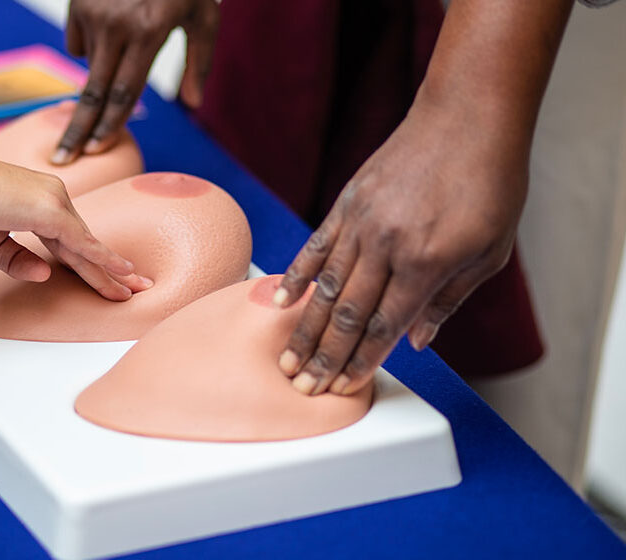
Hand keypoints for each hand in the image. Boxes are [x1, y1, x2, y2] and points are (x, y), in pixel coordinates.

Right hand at [0, 150, 152, 300]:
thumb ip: (18, 261)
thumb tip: (46, 275)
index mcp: (38, 204)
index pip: (69, 240)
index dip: (87, 261)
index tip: (105, 276)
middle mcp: (53, 198)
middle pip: (85, 244)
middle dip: (109, 268)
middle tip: (134, 286)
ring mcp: (56, 202)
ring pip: (88, 247)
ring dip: (111, 271)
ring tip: (134, 290)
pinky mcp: (52, 212)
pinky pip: (84, 243)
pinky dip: (105, 259)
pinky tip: (123, 272)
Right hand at [51, 0, 217, 163]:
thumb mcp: (203, 16)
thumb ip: (200, 62)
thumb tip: (194, 103)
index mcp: (150, 32)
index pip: (125, 92)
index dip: (109, 126)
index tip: (94, 150)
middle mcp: (117, 25)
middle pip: (94, 92)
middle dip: (77, 130)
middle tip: (62, 160)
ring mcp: (93, 12)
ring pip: (88, 64)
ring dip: (101, 72)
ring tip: (127, 42)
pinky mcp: (78, 2)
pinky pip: (79, 41)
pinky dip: (93, 44)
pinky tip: (112, 23)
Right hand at [273, 99, 528, 395]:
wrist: (468, 118)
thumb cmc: (490, 185)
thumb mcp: (490, 252)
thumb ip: (449, 300)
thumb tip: (418, 340)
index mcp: (427, 262)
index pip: (385, 325)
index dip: (363, 361)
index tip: (343, 387)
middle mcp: (387, 246)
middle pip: (347, 314)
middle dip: (325, 357)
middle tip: (304, 387)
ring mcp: (361, 223)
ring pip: (325, 288)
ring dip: (305, 329)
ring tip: (287, 360)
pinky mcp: (346, 203)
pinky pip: (315, 247)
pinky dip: (295, 276)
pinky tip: (281, 303)